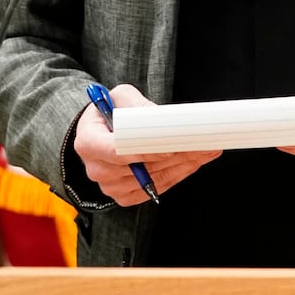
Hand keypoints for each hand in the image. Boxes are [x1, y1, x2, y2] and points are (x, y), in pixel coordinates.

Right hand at [71, 82, 220, 205]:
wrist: (102, 132)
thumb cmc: (111, 112)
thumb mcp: (120, 97)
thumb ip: (136, 105)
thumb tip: (160, 119)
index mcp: (88, 142)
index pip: (117, 151)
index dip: (146, 151)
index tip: (171, 147)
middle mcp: (96, 169)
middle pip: (141, 168)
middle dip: (175, 155)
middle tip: (202, 143)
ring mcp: (110, 187)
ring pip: (154, 179)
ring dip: (183, 165)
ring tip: (206, 149)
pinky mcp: (125, 196)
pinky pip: (156, 188)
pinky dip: (178, 174)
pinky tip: (194, 161)